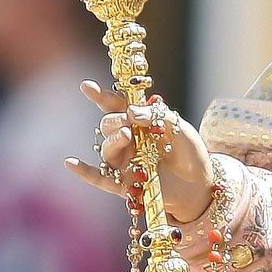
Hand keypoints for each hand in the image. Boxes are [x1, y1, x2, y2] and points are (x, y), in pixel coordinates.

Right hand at [66, 80, 215, 222]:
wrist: (201, 185)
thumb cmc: (190, 153)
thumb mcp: (179, 127)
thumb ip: (157, 115)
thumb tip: (130, 112)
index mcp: (139, 124)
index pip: (116, 107)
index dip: (101, 96)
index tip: (86, 86)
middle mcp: (129, 142)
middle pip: (108, 127)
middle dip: (114, 121)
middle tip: (128, 123)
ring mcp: (126, 163)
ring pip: (107, 151)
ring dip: (112, 141)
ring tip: (126, 135)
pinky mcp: (126, 185)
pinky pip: (100, 179)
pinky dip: (85, 172)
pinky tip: (70, 163)